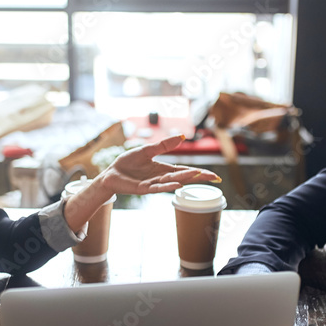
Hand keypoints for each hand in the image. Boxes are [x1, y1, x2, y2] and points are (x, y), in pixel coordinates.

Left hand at [98, 134, 220, 195]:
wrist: (111, 173)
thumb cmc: (128, 163)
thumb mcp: (147, 150)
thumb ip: (164, 145)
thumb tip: (182, 136)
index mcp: (164, 169)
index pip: (185, 171)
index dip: (199, 173)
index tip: (215, 176)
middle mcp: (161, 178)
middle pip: (183, 178)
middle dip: (198, 177)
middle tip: (214, 177)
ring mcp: (153, 184)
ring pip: (172, 182)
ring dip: (185, 179)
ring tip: (197, 175)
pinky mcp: (143, 189)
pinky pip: (157, 188)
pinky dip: (167, 186)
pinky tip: (177, 185)